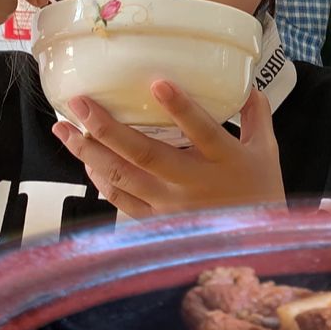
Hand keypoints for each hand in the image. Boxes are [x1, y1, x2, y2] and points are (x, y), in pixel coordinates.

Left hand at [53, 81, 284, 217]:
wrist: (255, 247)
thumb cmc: (261, 192)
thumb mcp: (267, 152)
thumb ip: (256, 115)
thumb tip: (246, 82)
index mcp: (224, 161)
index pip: (203, 131)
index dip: (181, 108)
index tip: (157, 82)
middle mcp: (193, 184)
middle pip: (144, 154)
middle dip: (107, 127)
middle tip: (80, 103)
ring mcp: (170, 205)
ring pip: (121, 177)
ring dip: (88, 152)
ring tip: (63, 129)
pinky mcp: (157, 220)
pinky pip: (120, 199)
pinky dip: (99, 180)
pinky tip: (85, 160)